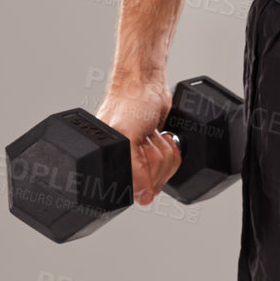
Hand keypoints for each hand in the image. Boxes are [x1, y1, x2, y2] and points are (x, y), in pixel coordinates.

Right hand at [95, 77, 181, 206]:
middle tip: (143, 139)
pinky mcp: (156, 152)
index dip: (142, 175)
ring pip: (163, 174)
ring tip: (149, 134)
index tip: (140, 155)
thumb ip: (134, 169)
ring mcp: (142, 161)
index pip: (132, 191)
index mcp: (108, 166)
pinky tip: (160, 136)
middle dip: (154, 158)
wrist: (146, 84)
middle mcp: (124, 167)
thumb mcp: (126, 137)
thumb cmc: (127, 103)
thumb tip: (143, 196)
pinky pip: (171, 164)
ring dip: (162, 150)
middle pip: (151, 184)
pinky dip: (171, 148)